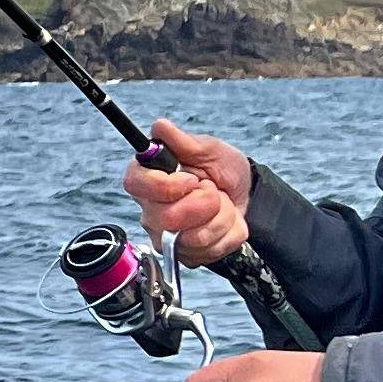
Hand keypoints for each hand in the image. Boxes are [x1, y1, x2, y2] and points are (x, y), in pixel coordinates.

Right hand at [121, 118, 252, 266]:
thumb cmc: (223, 169)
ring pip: (192, 238)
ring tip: (222, 204)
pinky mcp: (184, 254)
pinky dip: (228, 233)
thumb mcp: (209, 149)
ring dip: (221, 217)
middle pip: (166, 217)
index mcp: (147, 177)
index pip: (135, 184)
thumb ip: (183, 141)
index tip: (192, 179)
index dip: (167, 185)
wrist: (247, 195)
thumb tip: (160, 127)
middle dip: (204, 202)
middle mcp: (150, 209)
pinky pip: (209, 250)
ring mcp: (165, 235)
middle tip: (213, 190)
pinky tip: (225, 221)